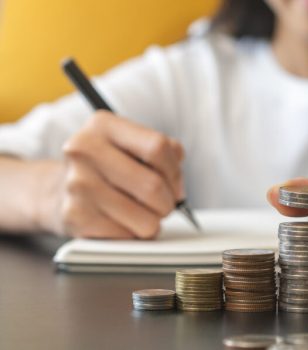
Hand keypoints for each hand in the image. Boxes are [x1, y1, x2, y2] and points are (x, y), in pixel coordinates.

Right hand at [41, 111, 184, 238]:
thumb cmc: (106, 166)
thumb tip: (177, 185)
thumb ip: (165, 151)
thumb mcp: (131, 144)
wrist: (57, 190)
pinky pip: (128, 236)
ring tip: (143, 213)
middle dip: (168, 202)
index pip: (157, 147)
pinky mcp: (75, 217)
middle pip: (153, 186)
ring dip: (154, 221)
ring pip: (146, 218)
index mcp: (103, 125)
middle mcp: (84, 151)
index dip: (174, 171)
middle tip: (164, 204)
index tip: (174, 182)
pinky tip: (122, 222)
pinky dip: (133, 233)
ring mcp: (77, 185)